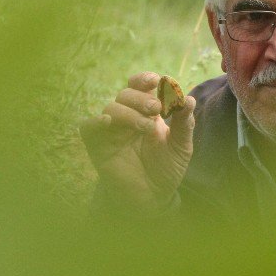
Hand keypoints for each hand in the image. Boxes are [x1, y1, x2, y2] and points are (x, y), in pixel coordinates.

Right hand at [80, 71, 195, 214]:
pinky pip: (88, 127)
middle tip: (156, 108)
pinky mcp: (98, 146)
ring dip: (130, 113)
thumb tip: (188, 98)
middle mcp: (128, 118)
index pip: (140, 86)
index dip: (145, 79)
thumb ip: (184, 123)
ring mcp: (112, 131)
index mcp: (147, 112)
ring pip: (111, 108)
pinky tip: (107, 122)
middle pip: (126, 94)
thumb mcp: (181, 145)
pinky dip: (95, 121)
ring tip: (147, 127)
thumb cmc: (167, 168)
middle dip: (141, 97)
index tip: (158, 81)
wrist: (154, 196)